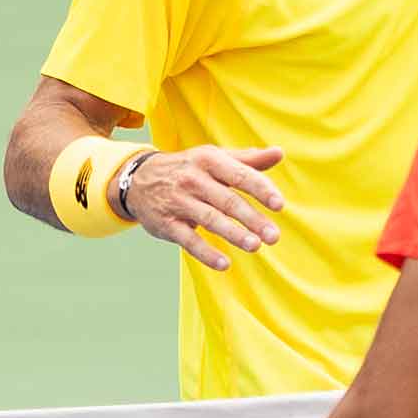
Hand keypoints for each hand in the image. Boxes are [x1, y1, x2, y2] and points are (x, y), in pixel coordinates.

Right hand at [123, 145, 285, 270]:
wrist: (138, 179)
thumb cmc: (189, 169)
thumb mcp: (214, 158)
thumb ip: (247, 160)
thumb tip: (279, 153)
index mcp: (209, 160)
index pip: (240, 175)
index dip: (261, 190)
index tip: (279, 205)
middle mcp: (193, 179)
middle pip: (228, 200)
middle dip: (252, 219)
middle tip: (274, 236)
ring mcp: (178, 201)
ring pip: (209, 219)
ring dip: (233, 234)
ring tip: (255, 246)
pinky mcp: (166, 223)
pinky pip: (188, 240)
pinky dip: (206, 253)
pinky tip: (224, 264)